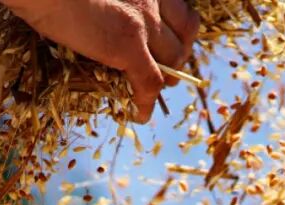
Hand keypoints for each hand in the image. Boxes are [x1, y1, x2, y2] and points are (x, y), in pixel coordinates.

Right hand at [3, 0, 199, 122]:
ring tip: (153, 90)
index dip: (180, 31)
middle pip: (185, 35)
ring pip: (173, 60)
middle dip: (177, 56)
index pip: (180, 11)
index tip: (170, 41)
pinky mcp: (128, 46)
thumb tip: (99, 17)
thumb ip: (110, 3)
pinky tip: (139, 114)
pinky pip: (150, 83)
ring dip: (166, 78)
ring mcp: (144, 22)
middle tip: (165, 69)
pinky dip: (146, 102)